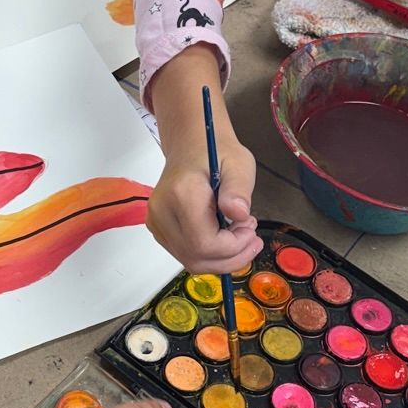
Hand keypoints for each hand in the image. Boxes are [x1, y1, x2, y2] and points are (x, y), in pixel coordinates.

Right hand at [148, 129, 260, 272]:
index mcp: (181, 193)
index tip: (249, 228)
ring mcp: (157, 222)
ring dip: (221, 258)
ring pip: (191, 261)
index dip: (233, 247)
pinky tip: (224, 236)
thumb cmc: (215, 152)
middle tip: (250, 237)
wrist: (190, 146)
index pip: (204, 243)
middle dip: (230, 256)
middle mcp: (162, 211)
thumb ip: (239, 189)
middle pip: (196, 258)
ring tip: (239, 235)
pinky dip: (209, 254)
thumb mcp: (239, 164)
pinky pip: (185, 254)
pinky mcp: (158, 228)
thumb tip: (239, 214)